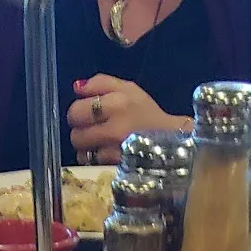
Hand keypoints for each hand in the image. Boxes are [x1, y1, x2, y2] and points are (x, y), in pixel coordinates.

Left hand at [67, 75, 183, 164]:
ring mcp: (117, 151)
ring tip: (101, 143)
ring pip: (82, 152)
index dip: (78, 113)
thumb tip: (77, 88)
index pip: (76, 110)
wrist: (174, 140)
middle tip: (93, 130)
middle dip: (81, 132)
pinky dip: (96, 160)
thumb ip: (101, 83)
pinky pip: (94, 164)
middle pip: (75, 134)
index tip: (87, 114)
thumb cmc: (148, 113)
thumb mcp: (129, 89)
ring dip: (87, 148)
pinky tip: (107, 154)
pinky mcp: (119, 167)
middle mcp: (116, 128)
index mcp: (119, 103)